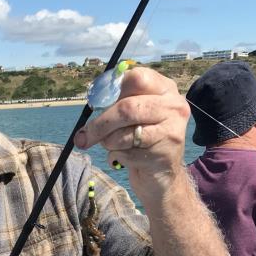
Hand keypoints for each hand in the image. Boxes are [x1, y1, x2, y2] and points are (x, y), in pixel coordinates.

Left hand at [74, 66, 189, 195]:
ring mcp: (171, 131)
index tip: (94, 102)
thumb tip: (95, 98)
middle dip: (100, 124)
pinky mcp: (164, 155)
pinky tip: (125, 159)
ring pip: (124, 134)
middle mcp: (174, 107)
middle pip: (127, 108)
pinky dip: (116, 157)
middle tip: (82, 137)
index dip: (110, 90)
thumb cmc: (143, 140)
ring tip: (113, 146)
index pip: (136, 78)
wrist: (163, 177)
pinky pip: (126, 154)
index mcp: (165, 90)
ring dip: (108, 142)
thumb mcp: (136, 115)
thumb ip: (121, 102)